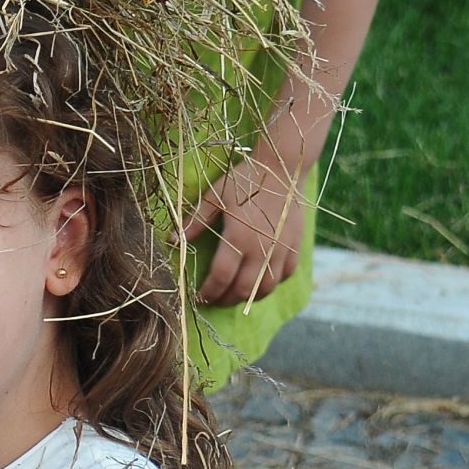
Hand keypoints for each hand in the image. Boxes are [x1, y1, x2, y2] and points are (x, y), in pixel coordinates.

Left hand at [183, 155, 306, 307]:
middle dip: (226, 300)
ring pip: (266, 288)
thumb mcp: (215, 197)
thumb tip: (173, 241)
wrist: (283, 167)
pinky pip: (285, 276)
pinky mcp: (295, 246)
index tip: (199, 298)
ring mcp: (282, 249)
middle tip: (214, 301)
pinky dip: (271, 285)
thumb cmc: (245, 180)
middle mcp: (263, 248)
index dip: (209, 292)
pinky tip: (258, 283)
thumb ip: (195, 221)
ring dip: (248, 298)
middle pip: (243, 290)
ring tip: (233, 296)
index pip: (221, 277)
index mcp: (239, 237)